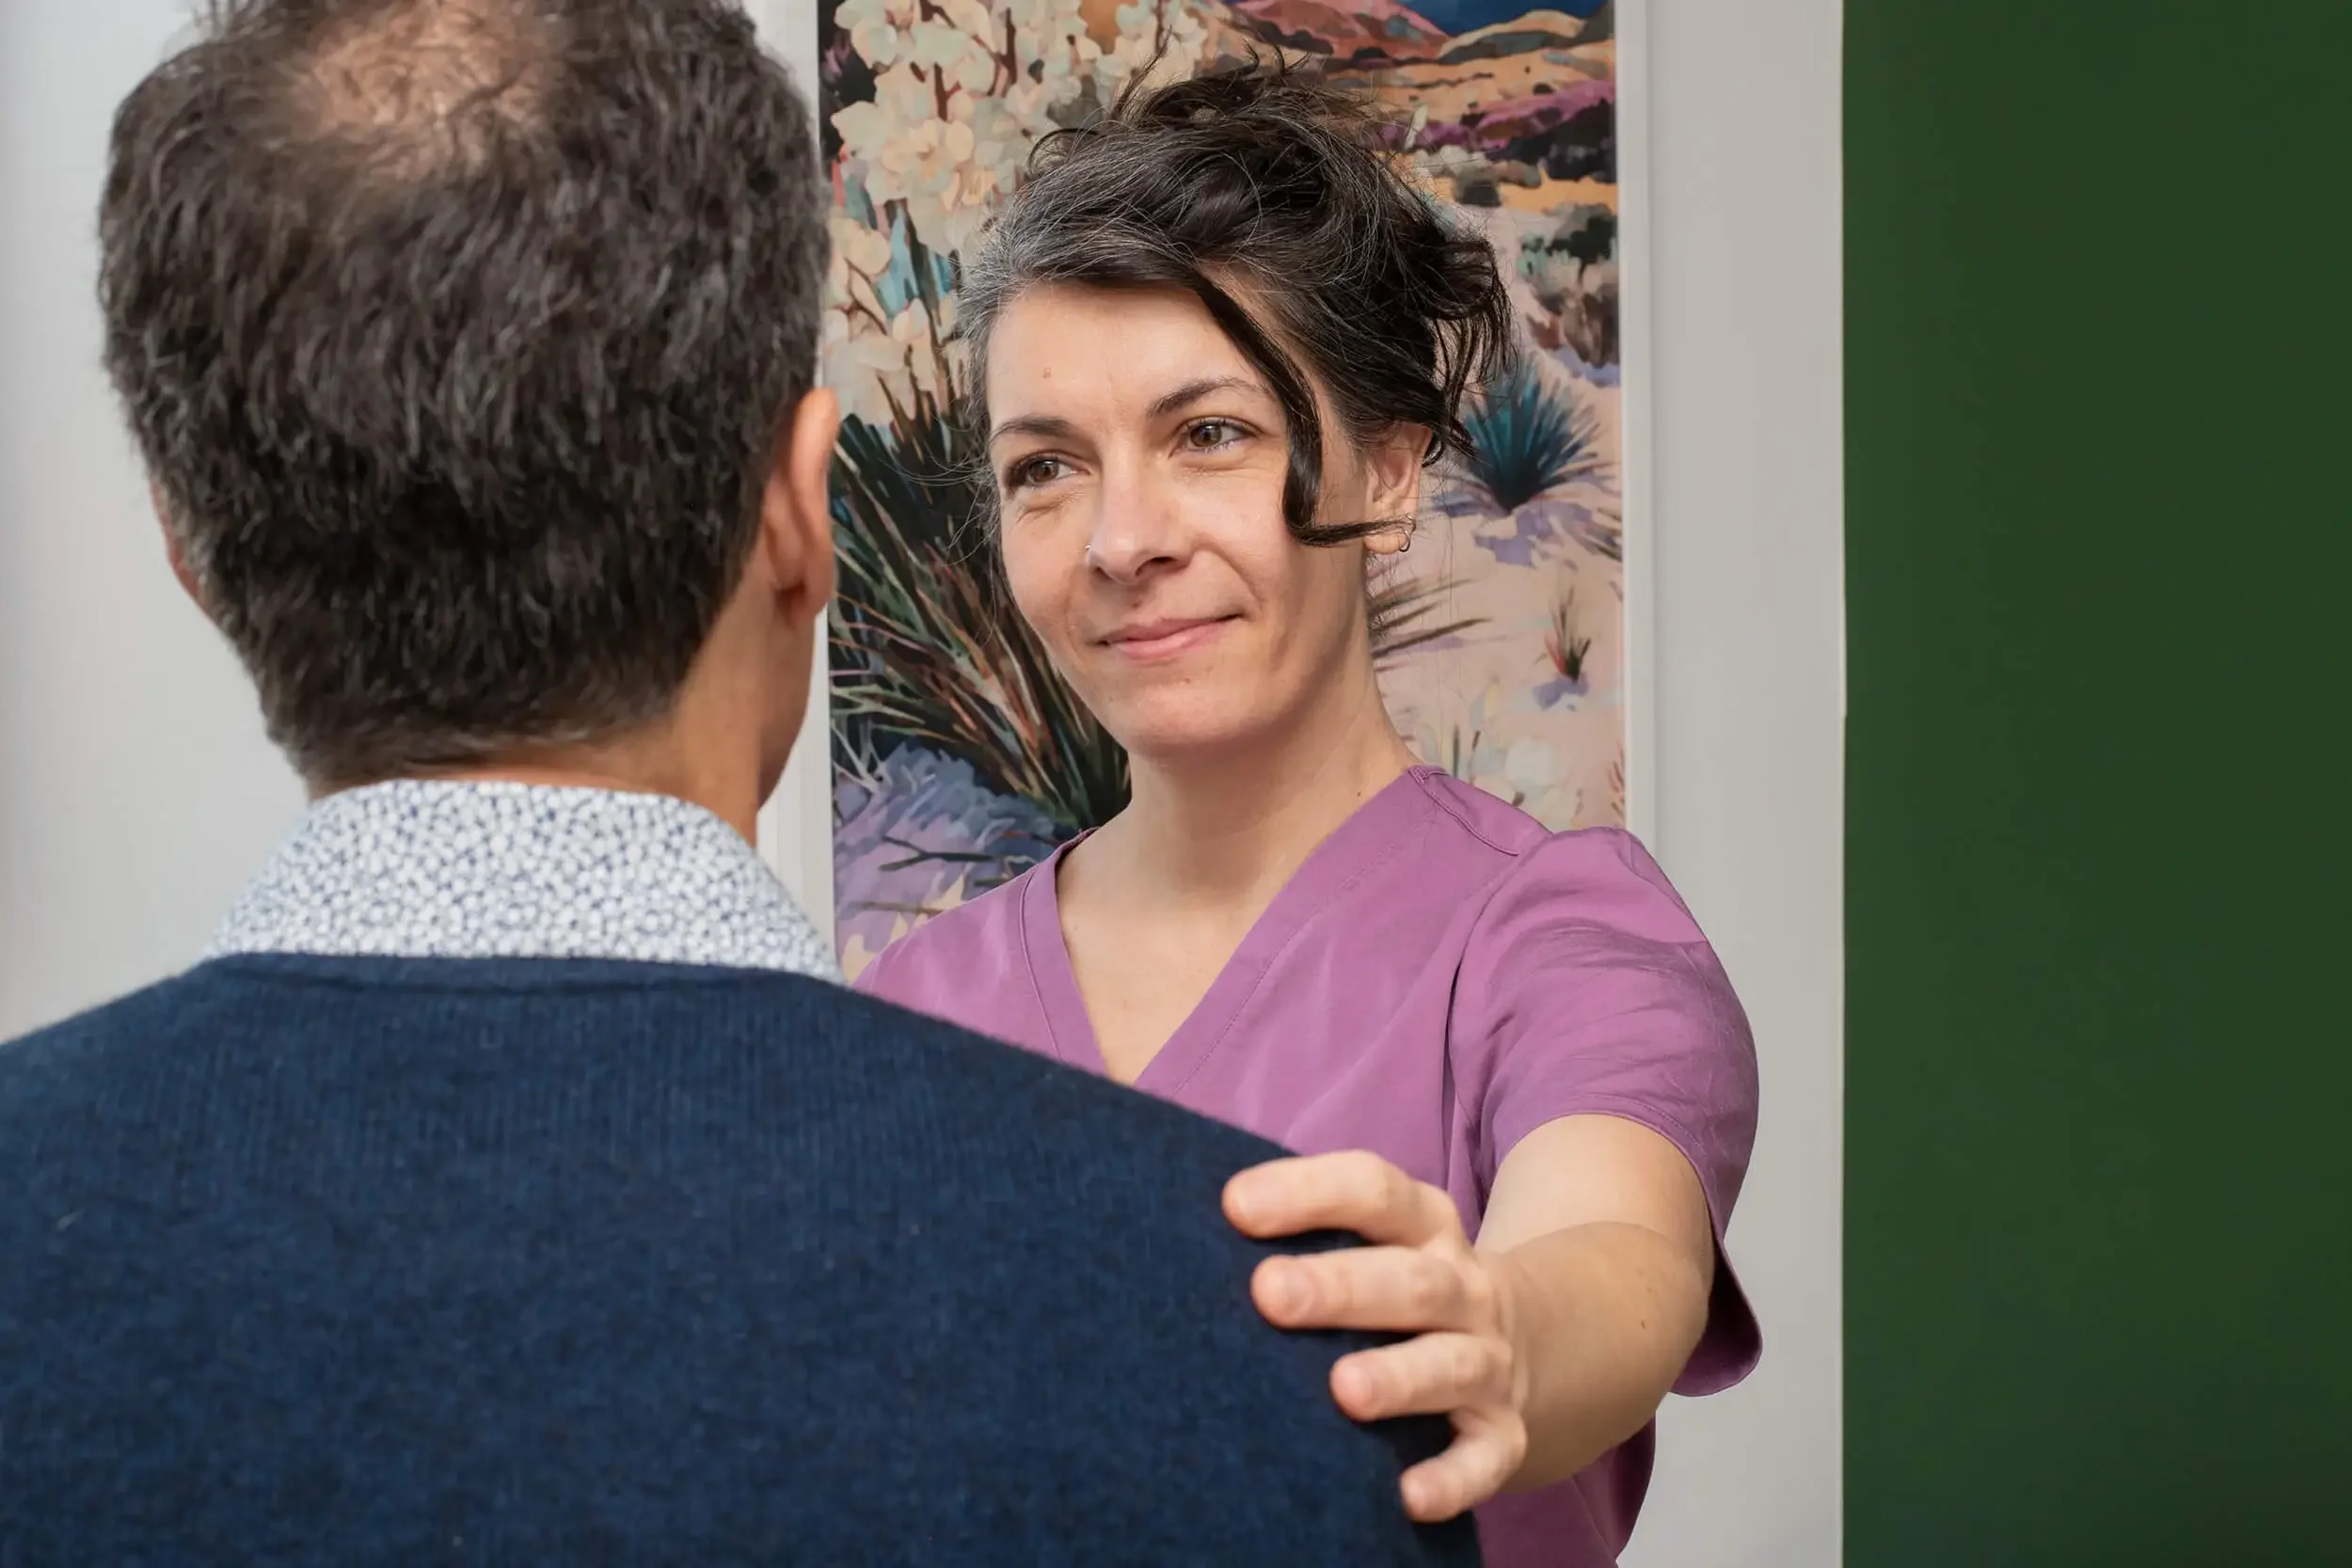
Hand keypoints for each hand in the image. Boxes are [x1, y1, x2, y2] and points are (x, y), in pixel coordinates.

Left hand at [1224, 1150, 1528, 1521]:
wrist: (1530, 1339)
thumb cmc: (1400, 1283)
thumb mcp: (1377, 1238)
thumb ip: (1308, 1227)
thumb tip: (1193, 1226)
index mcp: (1423, 1225)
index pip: (1374, 1191)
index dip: (1308, 1193)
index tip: (1236, 1205)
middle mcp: (1462, 1288)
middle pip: (1409, 1281)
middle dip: (1341, 1286)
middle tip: (1268, 1292)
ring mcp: (1488, 1362)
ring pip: (1450, 1365)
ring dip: (1399, 1378)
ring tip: (1343, 1390)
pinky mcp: (1503, 1436)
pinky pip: (1484, 1459)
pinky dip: (1451, 1479)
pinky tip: (1406, 1495)